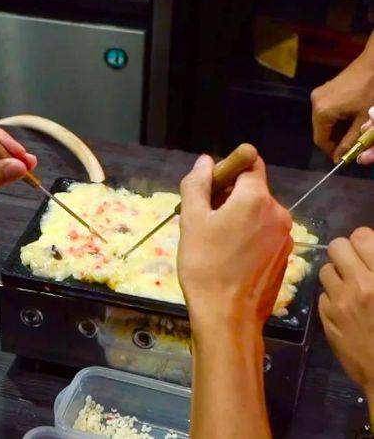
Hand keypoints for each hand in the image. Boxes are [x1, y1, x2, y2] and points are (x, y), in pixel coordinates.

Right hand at [178, 155, 292, 328]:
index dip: (227, 169)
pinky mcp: (284, 256)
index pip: (249, 163)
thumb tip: (205, 161)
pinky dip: (248, 236)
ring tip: (213, 241)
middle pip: (253, 189)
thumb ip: (197, 185)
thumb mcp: (192, 220)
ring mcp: (285, 236)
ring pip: (258, 213)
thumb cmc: (205, 265)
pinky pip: (264, 234)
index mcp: (256, 198)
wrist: (228, 317)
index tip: (207, 189)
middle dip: (228, 197)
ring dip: (237, 217)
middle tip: (202, 219)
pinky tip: (229, 256)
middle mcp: (278, 212)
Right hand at [312, 32, 373, 162]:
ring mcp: (318, 95)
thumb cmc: (371, 91)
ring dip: (335, 129)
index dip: (331, 151)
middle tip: (349, 145)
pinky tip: (348, 118)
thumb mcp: (363, 119)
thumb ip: (351, 140)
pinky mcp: (323, 89)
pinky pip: (325, 110)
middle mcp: (315, 103)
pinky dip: (335, 118)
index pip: (320, 140)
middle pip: (319, 130)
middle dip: (333, 140)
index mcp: (322, 112)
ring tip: (351, 132)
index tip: (343, 157)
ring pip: (322, 121)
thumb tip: (341, 158)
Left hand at [319, 227, 373, 398]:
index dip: (365, 240)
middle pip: (337, 247)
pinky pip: (323, 296)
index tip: (369, 249)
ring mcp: (339, 304)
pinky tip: (347, 308)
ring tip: (351, 285)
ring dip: (337, 274)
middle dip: (347, 252)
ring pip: (325, 270)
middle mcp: (359, 286)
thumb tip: (370, 253)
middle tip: (357, 263)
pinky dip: (333, 298)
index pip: (361, 237)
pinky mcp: (327, 320)